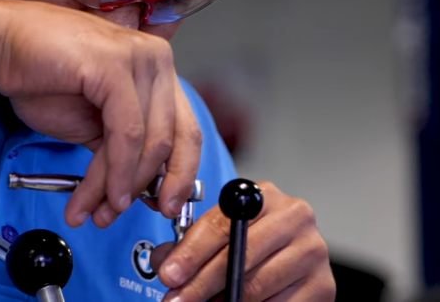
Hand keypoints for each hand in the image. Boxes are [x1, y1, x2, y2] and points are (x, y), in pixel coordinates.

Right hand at [0, 0, 202, 226]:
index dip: (180, 175)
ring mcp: (138, 59)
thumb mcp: (91, 122)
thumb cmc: (40, 77)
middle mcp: (156, 59)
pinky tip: (97, 196)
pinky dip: (114, 173)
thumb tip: (141, 189)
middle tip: (123, 215)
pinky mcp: (114, 66)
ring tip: (96, 213)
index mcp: (157, 69)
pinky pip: (125, 135)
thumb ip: (120, 147)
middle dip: (147, 187)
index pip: (185, 129)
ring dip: (120, 187)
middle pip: (173, 139)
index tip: (165, 206)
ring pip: (148, 143)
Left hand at [150, 182, 335, 301]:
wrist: (292, 254)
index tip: (169, 275)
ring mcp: (313, 251)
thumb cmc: (251, 241)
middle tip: (177, 300)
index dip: (191, 253)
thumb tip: (165, 262)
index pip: (221, 224)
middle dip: (200, 283)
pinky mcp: (324, 285)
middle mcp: (294, 217)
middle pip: (238, 257)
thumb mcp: (219, 232)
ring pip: (256, 285)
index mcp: (263, 196)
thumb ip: (189, 243)